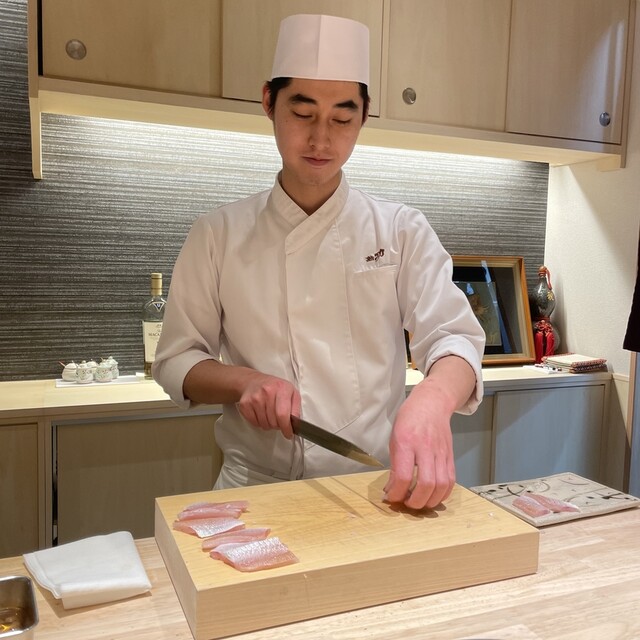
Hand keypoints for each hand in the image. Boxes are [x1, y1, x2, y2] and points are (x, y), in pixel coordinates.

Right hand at [236, 371, 300, 438]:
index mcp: (282, 388)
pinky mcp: (245, 404)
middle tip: (278, 420)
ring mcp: (254, 398)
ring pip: (264, 424)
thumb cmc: (276, 389)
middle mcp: (267, 391)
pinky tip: (261, 414)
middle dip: (278, 426)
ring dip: (269, 424)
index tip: (288, 433)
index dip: (286, 427)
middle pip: (273, 421)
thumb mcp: (292, 393)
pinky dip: (259, 423)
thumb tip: (295, 423)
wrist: (253, 382)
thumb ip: (296, 408)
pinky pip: (254, 423)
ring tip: (269, 415)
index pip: (283, 414)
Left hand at [383, 390, 455, 509]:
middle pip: (426, 484)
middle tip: (407, 504)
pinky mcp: (450, 457)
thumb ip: (395, 464)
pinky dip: (442, 494)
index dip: (397, 493)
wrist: (431, 404)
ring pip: (441, 485)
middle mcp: (425, 448)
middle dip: (415, 502)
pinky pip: (451, 481)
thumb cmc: (410, 419)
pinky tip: (433, 496)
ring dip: (430, 501)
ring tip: (419, 503)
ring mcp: (440, 453)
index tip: (391, 497)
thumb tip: (393, 488)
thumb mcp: (394, 438)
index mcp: (406, 442)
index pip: (404, 475)